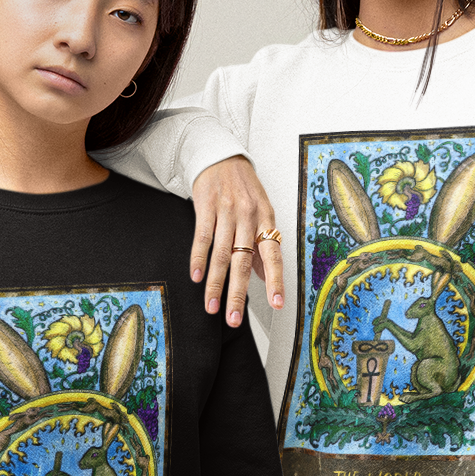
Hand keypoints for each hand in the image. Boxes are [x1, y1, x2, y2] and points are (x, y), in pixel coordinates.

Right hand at [190, 158, 283, 328]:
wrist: (221, 155)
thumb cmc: (243, 188)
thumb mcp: (261, 213)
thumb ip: (262, 246)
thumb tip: (267, 279)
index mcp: (266, 220)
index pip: (273, 255)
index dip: (275, 281)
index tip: (277, 304)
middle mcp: (249, 216)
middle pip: (243, 262)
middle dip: (237, 294)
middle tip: (233, 319)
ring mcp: (227, 211)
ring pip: (221, 255)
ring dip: (215, 285)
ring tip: (211, 308)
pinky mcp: (206, 206)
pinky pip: (202, 237)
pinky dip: (198, 259)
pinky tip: (197, 278)